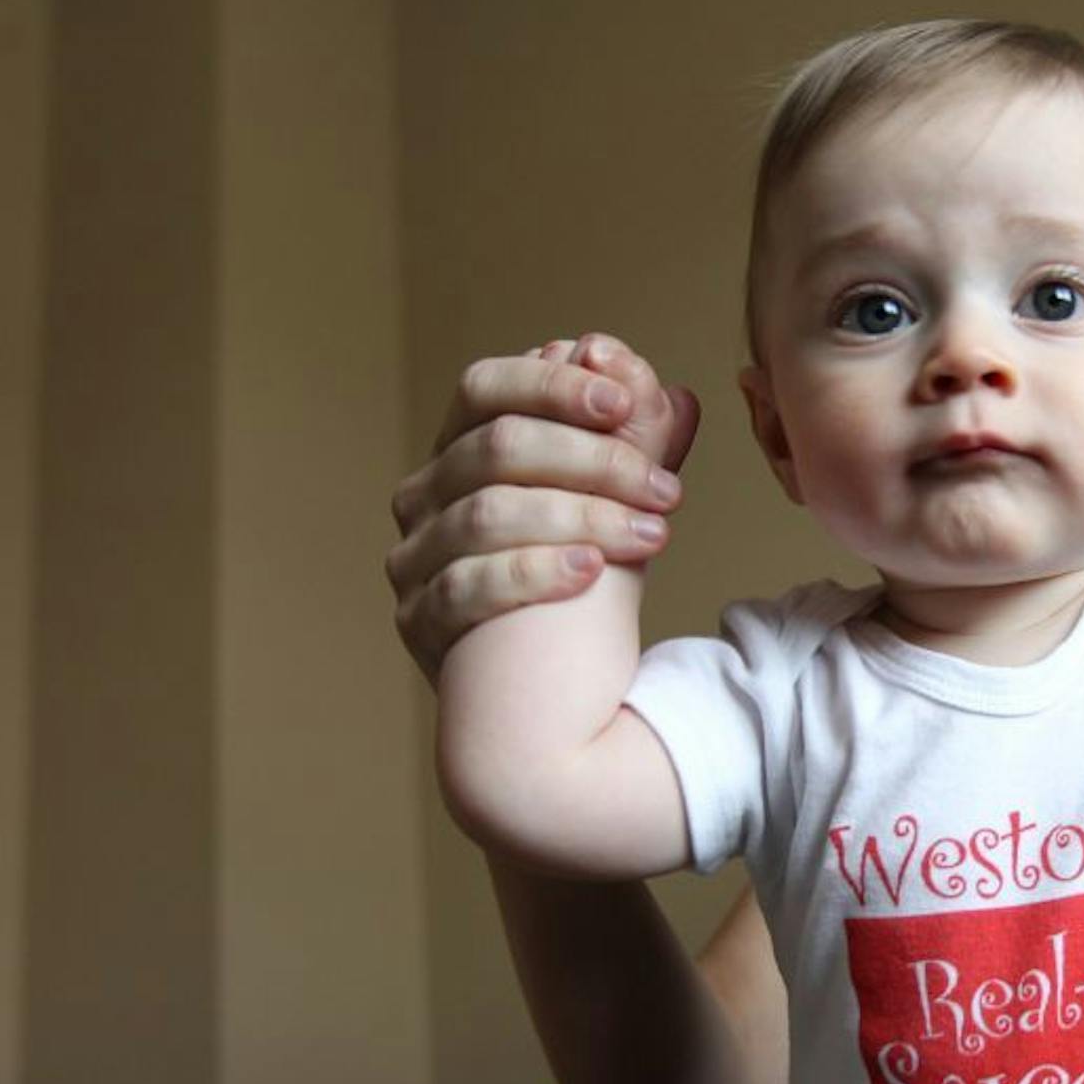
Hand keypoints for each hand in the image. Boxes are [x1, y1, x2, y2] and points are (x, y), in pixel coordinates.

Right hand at [386, 334, 700, 681]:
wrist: (555, 697)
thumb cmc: (583, 591)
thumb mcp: (616, 511)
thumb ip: (638, 449)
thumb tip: (670, 391)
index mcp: (461, 450)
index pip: (484, 388)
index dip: (551, 385)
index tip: (624, 402)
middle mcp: (423, 497)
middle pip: (495, 448)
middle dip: (594, 459)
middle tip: (665, 488)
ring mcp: (414, 560)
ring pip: (487, 513)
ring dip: (583, 516)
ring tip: (655, 535)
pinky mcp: (419, 621)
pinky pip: (466, 585)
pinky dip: (535, 571)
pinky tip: (592, 572)